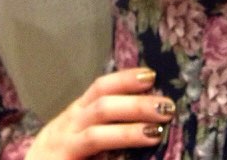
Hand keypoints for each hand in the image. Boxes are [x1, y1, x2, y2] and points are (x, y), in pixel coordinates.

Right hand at [25, 67, 174, 158]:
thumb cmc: (59, 155)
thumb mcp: (78, 134)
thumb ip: (102, 123)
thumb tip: (145, 115)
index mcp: (74, 114)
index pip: (100, 87)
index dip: (125, 79)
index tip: (152, 75)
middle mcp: (67, 126)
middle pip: (102, 107)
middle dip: (135, 104)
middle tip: (166, 106)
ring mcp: (62, 146)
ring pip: (96, 136)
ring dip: (128, 132)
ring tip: (155, 132)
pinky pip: (89, 157)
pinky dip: (114, 157)